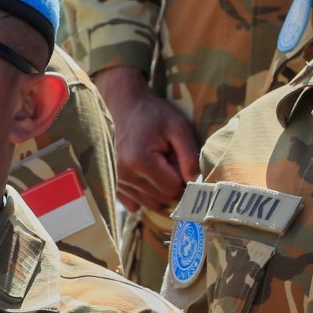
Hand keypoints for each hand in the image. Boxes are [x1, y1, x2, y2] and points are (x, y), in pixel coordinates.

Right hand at [95, 66, 199, 212]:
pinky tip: (146, 176)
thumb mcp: (179, 129)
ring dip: (158, 188)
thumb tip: (197, 184)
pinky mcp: (114, 186)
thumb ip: (190, 157)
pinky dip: (145, 195)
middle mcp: (124, 176)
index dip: (180, 174)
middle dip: (170, 181)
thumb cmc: (155, 115)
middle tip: (166, 158)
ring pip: (151, 204)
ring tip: (155, 164)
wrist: (127, 107)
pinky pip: (135, 205)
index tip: (175, 156)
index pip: (173, 189)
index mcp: (140, 161)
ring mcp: (117, 182)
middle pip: (162, 198)